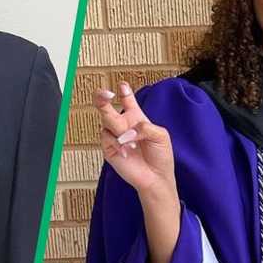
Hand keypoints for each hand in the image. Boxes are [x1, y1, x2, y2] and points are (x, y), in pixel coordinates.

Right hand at [95, 82, 176, 201]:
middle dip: (102, 97)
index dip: (124, 92)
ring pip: (106, 120)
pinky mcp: (109, 149)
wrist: (156, 177)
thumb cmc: (160, 156)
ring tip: (130, 138)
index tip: (122, 85)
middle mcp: (123, 125)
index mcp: (136, 118)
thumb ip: (145, 127)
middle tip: (105, 93)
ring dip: (119, 127)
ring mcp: (115, 136)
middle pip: (107, 107)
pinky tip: (128, 150)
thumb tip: (128, 131)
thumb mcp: (161, 135)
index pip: (127, 100)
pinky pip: (107, 138)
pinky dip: (118, 142)